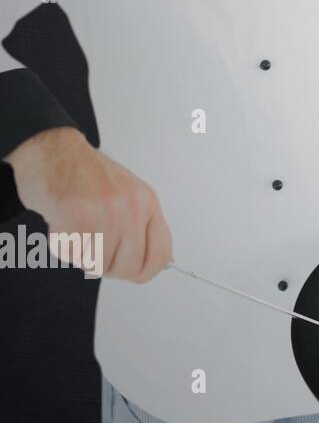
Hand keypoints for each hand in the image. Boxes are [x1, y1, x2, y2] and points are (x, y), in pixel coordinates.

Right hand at [4, 127, 172, 281]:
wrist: (54, 151)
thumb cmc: (86, 174)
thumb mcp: (129, 194)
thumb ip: (143, 226)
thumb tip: (159, 262)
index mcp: (147, 203)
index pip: (161, 255)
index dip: (144, 271)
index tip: (132, 271)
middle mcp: (132, 210)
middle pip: (129, 268)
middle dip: (109, 266)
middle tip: (95, 248)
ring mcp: (106, 215)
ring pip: (98, 266)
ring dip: (82, 254)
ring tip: (78, 228)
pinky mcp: (78, 220)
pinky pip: (72, 256)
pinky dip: (63, 246)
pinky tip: (63, 223)